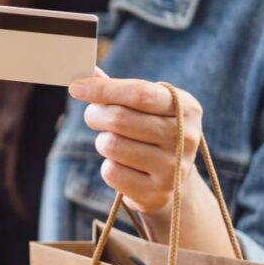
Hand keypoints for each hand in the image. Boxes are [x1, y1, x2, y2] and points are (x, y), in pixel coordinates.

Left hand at [69, 68, 201, 215]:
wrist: (176, 186)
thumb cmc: (153, 135)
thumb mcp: (148, 109)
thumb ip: (119, 89)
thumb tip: (87, 71)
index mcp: (187, 107)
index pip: (139, 93)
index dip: (103, 89)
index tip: (75, 87)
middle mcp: (185, 137)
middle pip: (120, 118)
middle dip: (96, 114)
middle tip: (93, 116)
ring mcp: (173, 168)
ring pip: (111, 145)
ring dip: (102, 142)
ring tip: (114, 143)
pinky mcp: (157, 193)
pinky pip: (111, 172)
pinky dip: (108, 167)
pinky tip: (123, 167)